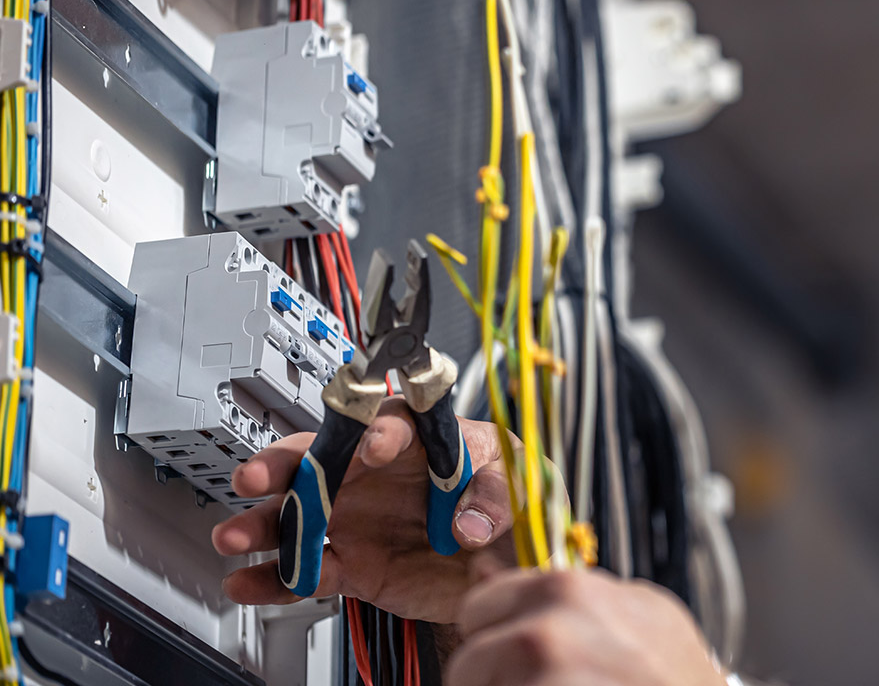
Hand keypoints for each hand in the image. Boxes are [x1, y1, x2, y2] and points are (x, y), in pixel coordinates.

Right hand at [211, 401, 519, 622]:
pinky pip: (308, 570)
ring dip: (264, 525)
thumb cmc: (507, 499)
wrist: (505, 560)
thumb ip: (495, 496)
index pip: (391, 423)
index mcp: (419, 439)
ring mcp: (358, 519)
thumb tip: (469, 522)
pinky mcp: (354, 564)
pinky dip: (276, 579)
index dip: (379, 432)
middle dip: (284, 466)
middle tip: (257, 476)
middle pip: (320, 459)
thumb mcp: (518, 483)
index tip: (374, 446)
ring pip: (300, 516)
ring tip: (233, 535)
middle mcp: (376, 474)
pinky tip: (247, 582)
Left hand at [446, 559, 725, 685]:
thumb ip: (565, 592)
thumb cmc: (678, 676)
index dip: (497, 636)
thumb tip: (486, 569)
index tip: (523, 656)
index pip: (478, 608)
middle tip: (548, 684)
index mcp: (565, 591)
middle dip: (494, 678)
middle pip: (469, 662)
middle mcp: (544, 635)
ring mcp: (538, 682)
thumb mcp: (639, 611)